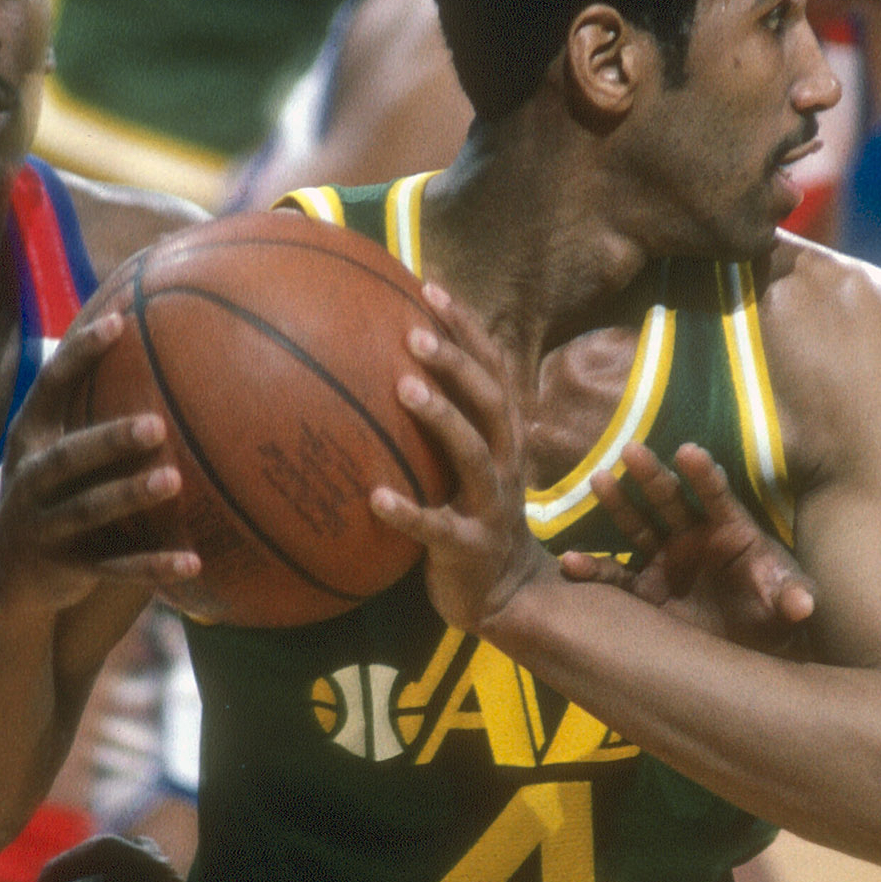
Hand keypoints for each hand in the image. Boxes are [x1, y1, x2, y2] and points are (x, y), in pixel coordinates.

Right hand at [0, 311, 202, 616]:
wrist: (5, 576)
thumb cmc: (49, 492)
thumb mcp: (52, 448)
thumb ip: (86, 405)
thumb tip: (140, 331)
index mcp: (31, 440)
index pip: (49, 387)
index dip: (79, 354)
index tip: (118, 321)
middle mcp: (31, 480)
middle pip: (68, 457)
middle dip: (109, 440)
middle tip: (156, 425)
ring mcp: (45, 527)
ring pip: (89, 510)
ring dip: (130, 495)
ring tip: (174, 481)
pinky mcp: (67, 568)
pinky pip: (115, 568)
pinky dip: (153, 567)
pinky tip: (193, 563)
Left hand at [366, 283, 553, 632]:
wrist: (505, 595)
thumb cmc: (470, 515)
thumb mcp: (466, 464)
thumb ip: (444, 419)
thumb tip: (384, 365)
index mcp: (505, 435)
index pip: (492, 368)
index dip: (467, 327)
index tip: (429, 286)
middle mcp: (506, 462)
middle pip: (489, 400)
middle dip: (456, 362)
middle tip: (415, 332)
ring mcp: (492, 505)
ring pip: (473, 454)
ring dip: (441, 418)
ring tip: (403, 388)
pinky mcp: (470, 548)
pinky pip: (437, 528)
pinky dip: (407, 513)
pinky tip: (373, 499)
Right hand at [558, 442, 817, 653]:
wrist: (749, 649)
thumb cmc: (773, 617)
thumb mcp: (785, 606)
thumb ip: (791, 597)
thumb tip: (803, 605)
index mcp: (730, 530)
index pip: (717, 495)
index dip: (704, 474)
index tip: (689, 453)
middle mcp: (693, 538)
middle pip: (670, 500)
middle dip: (652, 476)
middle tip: (632, 450)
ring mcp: (665, 561)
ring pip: (637, 526)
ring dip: (618, 505)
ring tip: (598, 481)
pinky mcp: (644, 591)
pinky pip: (615, 576)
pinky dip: (592, 569)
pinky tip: (569, 562)